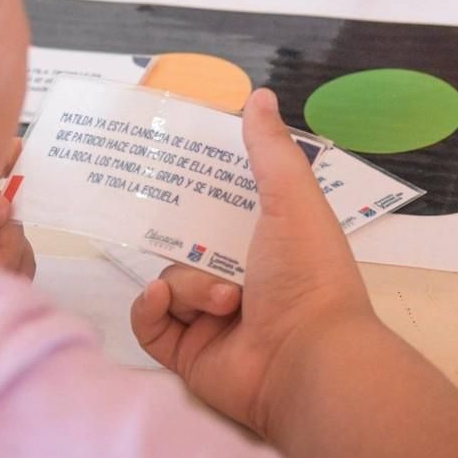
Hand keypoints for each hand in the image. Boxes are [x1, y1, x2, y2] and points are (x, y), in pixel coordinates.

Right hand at [131, 88, 377, 434]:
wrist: (308, 361)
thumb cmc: (307, 274)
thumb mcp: (292, 199)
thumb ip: (270, 149)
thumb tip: (258, 96)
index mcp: (266, 242)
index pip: (221, 207)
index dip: (197, 187)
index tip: (168, 162)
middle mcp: (239, 278)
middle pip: (186, 243)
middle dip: (177, 234)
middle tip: (158, 217)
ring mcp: (211, 318)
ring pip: (169, 281)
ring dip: (190, 285)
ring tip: (225, 300)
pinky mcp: (187, 352)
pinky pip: (150, 322)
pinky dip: (152, 310)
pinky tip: (166, 303)